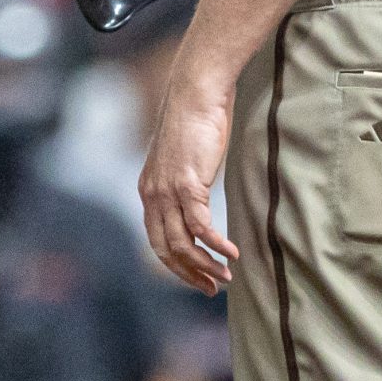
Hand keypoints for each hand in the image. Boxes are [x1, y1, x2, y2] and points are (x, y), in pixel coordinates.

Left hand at [139, 63, 237, 293]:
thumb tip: (197, 198)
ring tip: (225, 277)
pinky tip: (232, 254)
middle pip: (167, 250)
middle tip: (212, 288)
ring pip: (183, 243)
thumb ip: (185, 182)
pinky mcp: (187, 184)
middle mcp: (152, 195)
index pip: (157, 241)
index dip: (176, 266)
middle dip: (190, 274)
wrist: (196, 92)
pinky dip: (217, 245)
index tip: (197, 277)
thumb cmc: (196, 120)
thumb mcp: (184, 158)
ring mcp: (167, 191)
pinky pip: (201, 227)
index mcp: (149, 191)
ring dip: (205, 265)